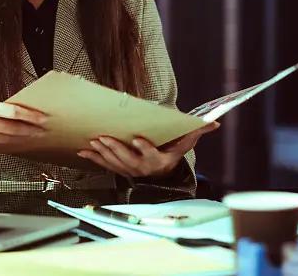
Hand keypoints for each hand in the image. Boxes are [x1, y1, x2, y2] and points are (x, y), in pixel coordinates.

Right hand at [0, 95, 47, 150]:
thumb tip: (17, 114)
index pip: (15, 113)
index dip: (31, 116)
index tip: (42, 118)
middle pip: (14, 128)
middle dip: (31, 129)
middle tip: (43, 130)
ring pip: (8, 139)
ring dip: (23, 138)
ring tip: (33, 137)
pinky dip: (10, 144)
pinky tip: (17, 143)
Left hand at [76, 122, 219, 177]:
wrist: (159, 173)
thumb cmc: (170, 153)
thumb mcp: (184, 144)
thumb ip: (195, 133)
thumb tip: (214, 123)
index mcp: (158, 161)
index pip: (151, 155)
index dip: (144, 148)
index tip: (137, 139)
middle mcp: (142, 168)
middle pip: (128, 159)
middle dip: (116, 148)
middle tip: (105, 137)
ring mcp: (128, 170)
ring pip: (114, 162)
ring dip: (103, 152)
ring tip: (94, 141)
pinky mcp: (118, 168)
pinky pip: (104, 164)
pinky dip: (93, 158)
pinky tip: (83, 150)